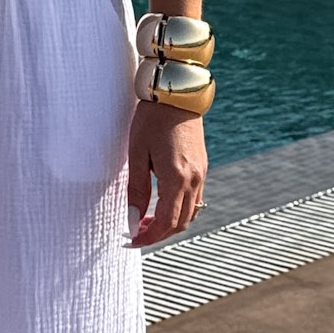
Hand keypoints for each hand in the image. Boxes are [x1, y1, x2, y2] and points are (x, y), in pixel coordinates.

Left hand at [125, 101, 207, 248]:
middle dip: (159, 233)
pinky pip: (195, 198)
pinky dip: (179, 209)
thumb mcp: (137, 152)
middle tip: (136, 233)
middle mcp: (194, 179)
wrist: (176, 92)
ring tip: (146, 220)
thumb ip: (137, 188)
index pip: (166, 222)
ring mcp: (201, 173)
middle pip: (181, 223)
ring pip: (191, 213)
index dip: (148, 236)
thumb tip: (133, 218)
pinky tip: (161, 203)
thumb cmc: (152, 119)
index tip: (131, 240)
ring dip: (170, 223)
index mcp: (177, 178)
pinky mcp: (202, 166)